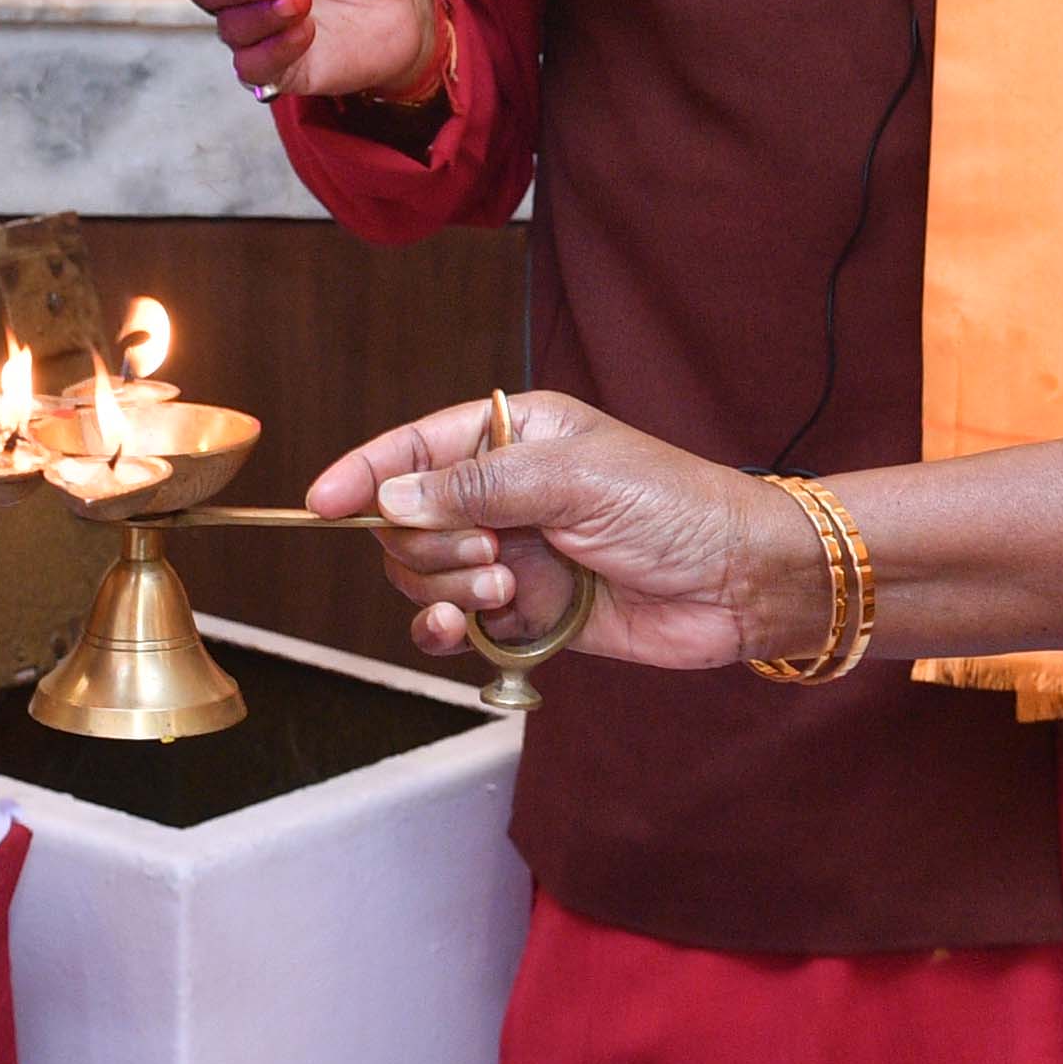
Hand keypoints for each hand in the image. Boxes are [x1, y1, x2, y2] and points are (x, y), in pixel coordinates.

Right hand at [306, 391, 793, 669]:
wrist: (740, 583)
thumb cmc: (675, 507)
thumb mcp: (573, 477)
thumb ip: (476, 485)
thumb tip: (391, 499)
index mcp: (515, 433)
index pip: (414, 448)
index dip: (365, 473)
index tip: (322, 504)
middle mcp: (504, 491)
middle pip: (407, 520)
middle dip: (429, 544)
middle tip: (491, 555)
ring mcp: (513, 553)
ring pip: (425, 575)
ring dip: (446, 587)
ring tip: (506, 587)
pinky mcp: (526, 612)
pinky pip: (456, 624)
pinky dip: (447, 630)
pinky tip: (460, 629)